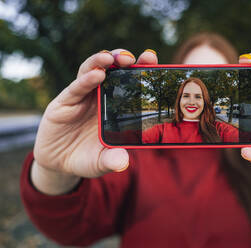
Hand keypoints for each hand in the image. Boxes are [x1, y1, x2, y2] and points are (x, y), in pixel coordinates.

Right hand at [33, 49, 157, 182]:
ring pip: (93, 71)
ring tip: (113, 58)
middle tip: (141, 57)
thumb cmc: (87, 157)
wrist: (59, 162)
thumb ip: (112, 160)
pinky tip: (97, 75)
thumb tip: (123, 162)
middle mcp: (102, 97)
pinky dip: (86, 80)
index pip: (131, 83)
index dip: (142, 70)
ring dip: (103, 61)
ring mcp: (84, 97)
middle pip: (115, 71)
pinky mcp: (65, 101)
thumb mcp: (101, 162)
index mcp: (117, 107)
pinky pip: (77, 87)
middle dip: (126, 59)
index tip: (154, 61)